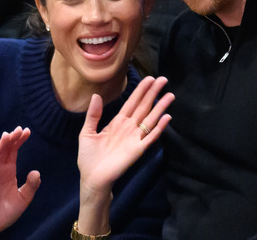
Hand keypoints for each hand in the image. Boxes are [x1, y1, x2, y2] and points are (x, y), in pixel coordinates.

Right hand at [0, 127, 40, 239]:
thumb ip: (31, 186)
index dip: (19, 141)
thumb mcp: (24, 198)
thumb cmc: (6, 212)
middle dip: (10, 139)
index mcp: (8, 171)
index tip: (27, 131)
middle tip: (19, 129)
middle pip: (3, 150)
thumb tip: (36, 172)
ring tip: (7, 136)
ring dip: (0, 146)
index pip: (13, 151)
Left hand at [78, 76, 173, 193]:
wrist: (92, 178)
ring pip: (150, 119)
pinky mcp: (138, 150)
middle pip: (144, 107)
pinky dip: (159, 127)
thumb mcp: (86, 132)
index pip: (132, 102)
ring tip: (170, 95)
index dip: (141, 91)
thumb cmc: (88, 157)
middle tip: (163, 79)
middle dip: (153, 93)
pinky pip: (150, 137)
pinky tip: (167, 117)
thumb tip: (96, 95)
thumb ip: (93, 114)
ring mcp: (135, 138)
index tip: (150, 79)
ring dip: (160, 107)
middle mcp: (129, 128)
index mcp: (118, 122)